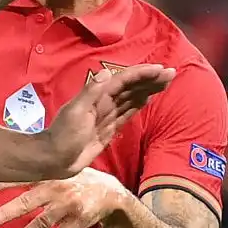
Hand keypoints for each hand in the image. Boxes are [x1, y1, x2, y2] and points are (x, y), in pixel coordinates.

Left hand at [0, 168, 132, 227]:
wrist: (111, 192)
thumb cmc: (76, 179)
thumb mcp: (59, 170)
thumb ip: (38, 171)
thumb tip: (10, 168)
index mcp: (50, 176)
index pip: (24, 178)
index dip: (7, 182)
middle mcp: (57, 190)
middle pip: (28, 202)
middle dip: (8, 212)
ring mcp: (68, 207)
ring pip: (43, 223)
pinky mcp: (79, 221)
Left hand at [38, 63, 175, 177]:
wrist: (55, 159)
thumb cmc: (64, 135)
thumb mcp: (76, 112)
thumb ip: (91, 92)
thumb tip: (106, 72)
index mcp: (97, 97)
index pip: (123, 80)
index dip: (141, 74)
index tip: (161, 69)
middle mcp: (104, 103)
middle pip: (131, 87)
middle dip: (149, 79)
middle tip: (171, 73)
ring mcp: (108, 115)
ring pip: (132, 98)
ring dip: (148, 89)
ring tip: (165, 82)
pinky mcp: (110, 128)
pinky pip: (128, 112)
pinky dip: (139, 104)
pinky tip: (149, 97)